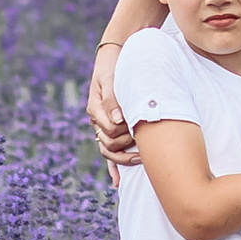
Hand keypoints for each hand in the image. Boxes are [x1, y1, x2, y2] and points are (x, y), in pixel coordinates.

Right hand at [85, 41, 135, 171]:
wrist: (116, 58)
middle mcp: (97, 120)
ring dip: (123, 159)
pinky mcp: (110, 129)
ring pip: (108, 152)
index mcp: (96, 108)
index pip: (109, 129)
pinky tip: (118, 181)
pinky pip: (109, 152)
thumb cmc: (115, 66)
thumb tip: (117, 121)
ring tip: (141, 161)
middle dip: (126, 145)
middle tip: (144, 141)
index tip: (140, 127)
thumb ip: (112, 98)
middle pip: (109, 143)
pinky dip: (114, 167)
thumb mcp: (111, 78)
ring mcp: (103, 126)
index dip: (125, 131)